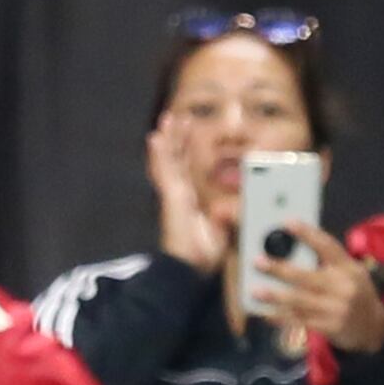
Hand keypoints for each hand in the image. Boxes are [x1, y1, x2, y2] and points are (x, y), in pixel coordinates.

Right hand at [146, 114, 228, 272]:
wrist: (190, 267)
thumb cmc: (202, 255)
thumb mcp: (221, 230)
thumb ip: (225, 217)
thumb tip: (227, 209)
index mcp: (188, 199)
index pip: (185, 167)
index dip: (185, 148)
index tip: (188, 130)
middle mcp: (178, 193)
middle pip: (175, 158)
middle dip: (176, 137)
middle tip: (176, 117)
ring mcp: (172, 194)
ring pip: (168, 160)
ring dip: (168, 139)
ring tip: (167, 119)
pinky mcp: (170, 197)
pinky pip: (164, 172)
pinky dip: (159, 154)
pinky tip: (156, 138)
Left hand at [241, 222, 383, 356]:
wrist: (374, 328)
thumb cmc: (355, 294)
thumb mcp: (351, 273)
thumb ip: (328, 263)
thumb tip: (291, 251)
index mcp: (349, 268)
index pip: (327, 246)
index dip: (307, 233)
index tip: (287, 222)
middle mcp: (344, 287)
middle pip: (307, 276)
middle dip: (279, 268)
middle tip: (258, 261)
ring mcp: (337, 309)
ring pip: (299, 301)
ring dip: (275, 296)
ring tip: (255, 290)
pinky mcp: (330, 328)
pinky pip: (300, 321)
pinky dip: (280, 317)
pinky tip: (266, 313)